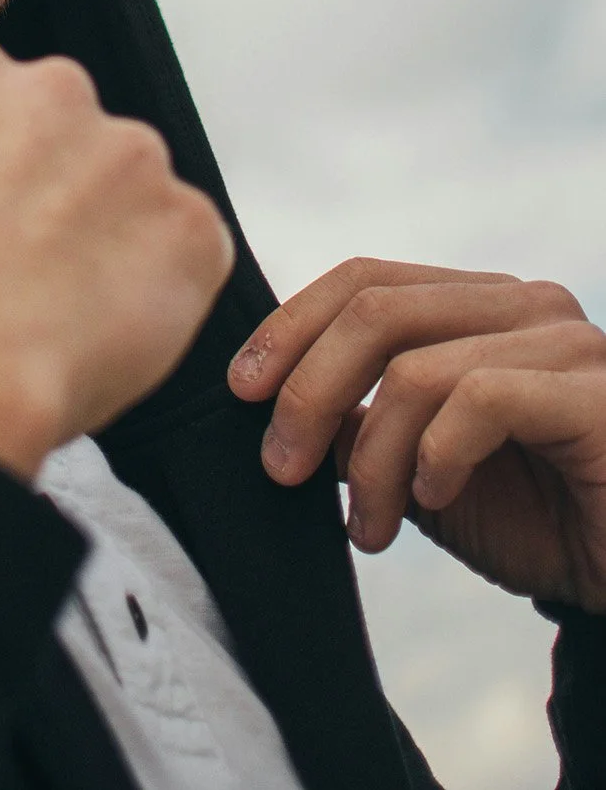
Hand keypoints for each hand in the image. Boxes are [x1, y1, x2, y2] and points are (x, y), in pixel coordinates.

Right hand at [0, 29, 233, 479]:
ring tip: (59, 320)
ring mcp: (132, 153)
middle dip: (56, 196)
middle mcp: (55, 88)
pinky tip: (104, 340)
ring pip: (134, 197)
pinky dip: (162, 299)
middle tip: (22, 274)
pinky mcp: (190, 225)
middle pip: (71, 136)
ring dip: (111, 245)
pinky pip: (188, 257)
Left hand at [228, 259, 605, 610]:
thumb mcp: (425, 473)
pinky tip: (431, 502)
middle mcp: (521, 305)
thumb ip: (362, 428)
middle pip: (375, 310)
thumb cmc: (542, 523)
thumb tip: (273, 407)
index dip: (290, 327)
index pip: (364, 280)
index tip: (239, 391)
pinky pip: (480, 398)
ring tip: (369, 529)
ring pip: (416, 367)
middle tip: (281, 468)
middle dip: (308, 390)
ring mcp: (563, 341)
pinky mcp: (591, 392)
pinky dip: (436, 454)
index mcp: (479, 305)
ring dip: (372, 458)